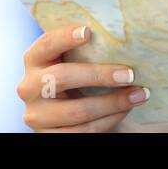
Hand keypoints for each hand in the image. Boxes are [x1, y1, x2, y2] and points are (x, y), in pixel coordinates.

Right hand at [17, 23, 149, 131]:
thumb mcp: (76, 60)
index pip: (46, 44)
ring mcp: (36, 116)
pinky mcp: (49, 137)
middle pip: (62, 77)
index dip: (65, 37)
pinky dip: (109, 120)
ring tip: (139, 94)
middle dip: (100, 75)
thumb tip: (119, 33)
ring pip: (77, 110)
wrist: (76, 114)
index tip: (89, 32)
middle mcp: (28, 87)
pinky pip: (84, 131)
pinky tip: (125, 110)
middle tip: (130, 74)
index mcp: (33, 59)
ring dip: (113, 102)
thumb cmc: (80, 77)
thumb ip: (86, 49)